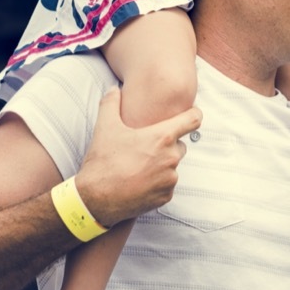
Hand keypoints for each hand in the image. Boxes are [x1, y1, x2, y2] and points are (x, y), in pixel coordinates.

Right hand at [74, 88, 200, 227]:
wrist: (95, 200)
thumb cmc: (103, 161)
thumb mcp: (105, 127)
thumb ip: (111, 102)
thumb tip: (114, 89)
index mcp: (162, 138)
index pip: (194, 120)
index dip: (193, 114)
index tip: (189, 113)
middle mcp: (171, 158)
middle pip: (180, 144)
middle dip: (167, 144)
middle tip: (146, 146)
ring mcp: (170, 180)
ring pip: (172, 165)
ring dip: (161, 164)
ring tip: (138, 165)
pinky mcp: (165, 197)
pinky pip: (166, 184)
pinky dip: (157, 182)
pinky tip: (138, 180)